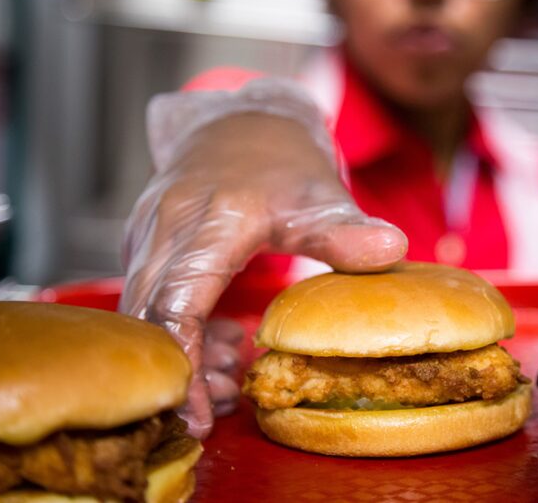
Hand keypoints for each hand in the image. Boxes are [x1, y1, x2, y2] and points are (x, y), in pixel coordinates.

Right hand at [119, 112, 407, 438]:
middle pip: (151, 319)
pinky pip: (150, 298)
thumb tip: (393, 250)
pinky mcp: (144, 243)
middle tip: (222, 407)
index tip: (201, 413)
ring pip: (144, 313)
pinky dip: (180, 331)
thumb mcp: (319, 194)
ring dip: (183, 355)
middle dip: (182, 374)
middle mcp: (165, 228)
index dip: (186, 364)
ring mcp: (147, 234)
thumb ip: (345, 231)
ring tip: (231, 376)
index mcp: (209, 220)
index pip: (178, 304)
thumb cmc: (280, 159)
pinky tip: (222, 343)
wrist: (237, 122)